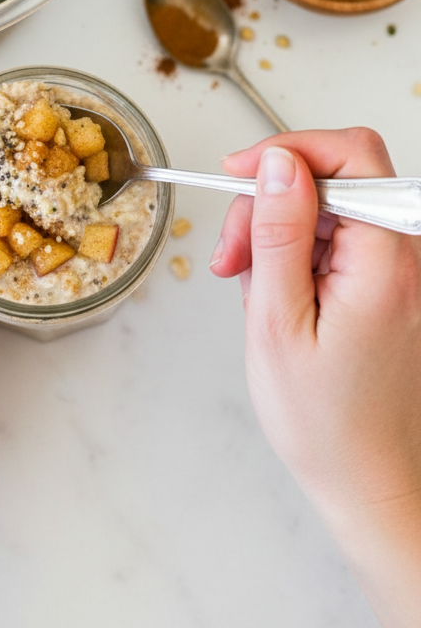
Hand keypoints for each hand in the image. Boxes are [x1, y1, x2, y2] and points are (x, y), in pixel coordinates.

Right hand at [210, 129, 420, 627]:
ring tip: (245, 281)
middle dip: (273, 199)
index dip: (289, 150)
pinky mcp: (389, 285)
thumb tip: (278, 164)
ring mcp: (402, 272)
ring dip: (279, 229)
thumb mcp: (279, 322)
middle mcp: (407, 256)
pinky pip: (339, 240)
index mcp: (388, 260)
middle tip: (232, 250)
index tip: (240, 172)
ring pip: (332, 207)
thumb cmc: (327, 424)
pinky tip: (273, 293)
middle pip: (337, 178)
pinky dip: (298, 253)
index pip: (351, 155)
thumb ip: (279, 233)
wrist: (371, 486)